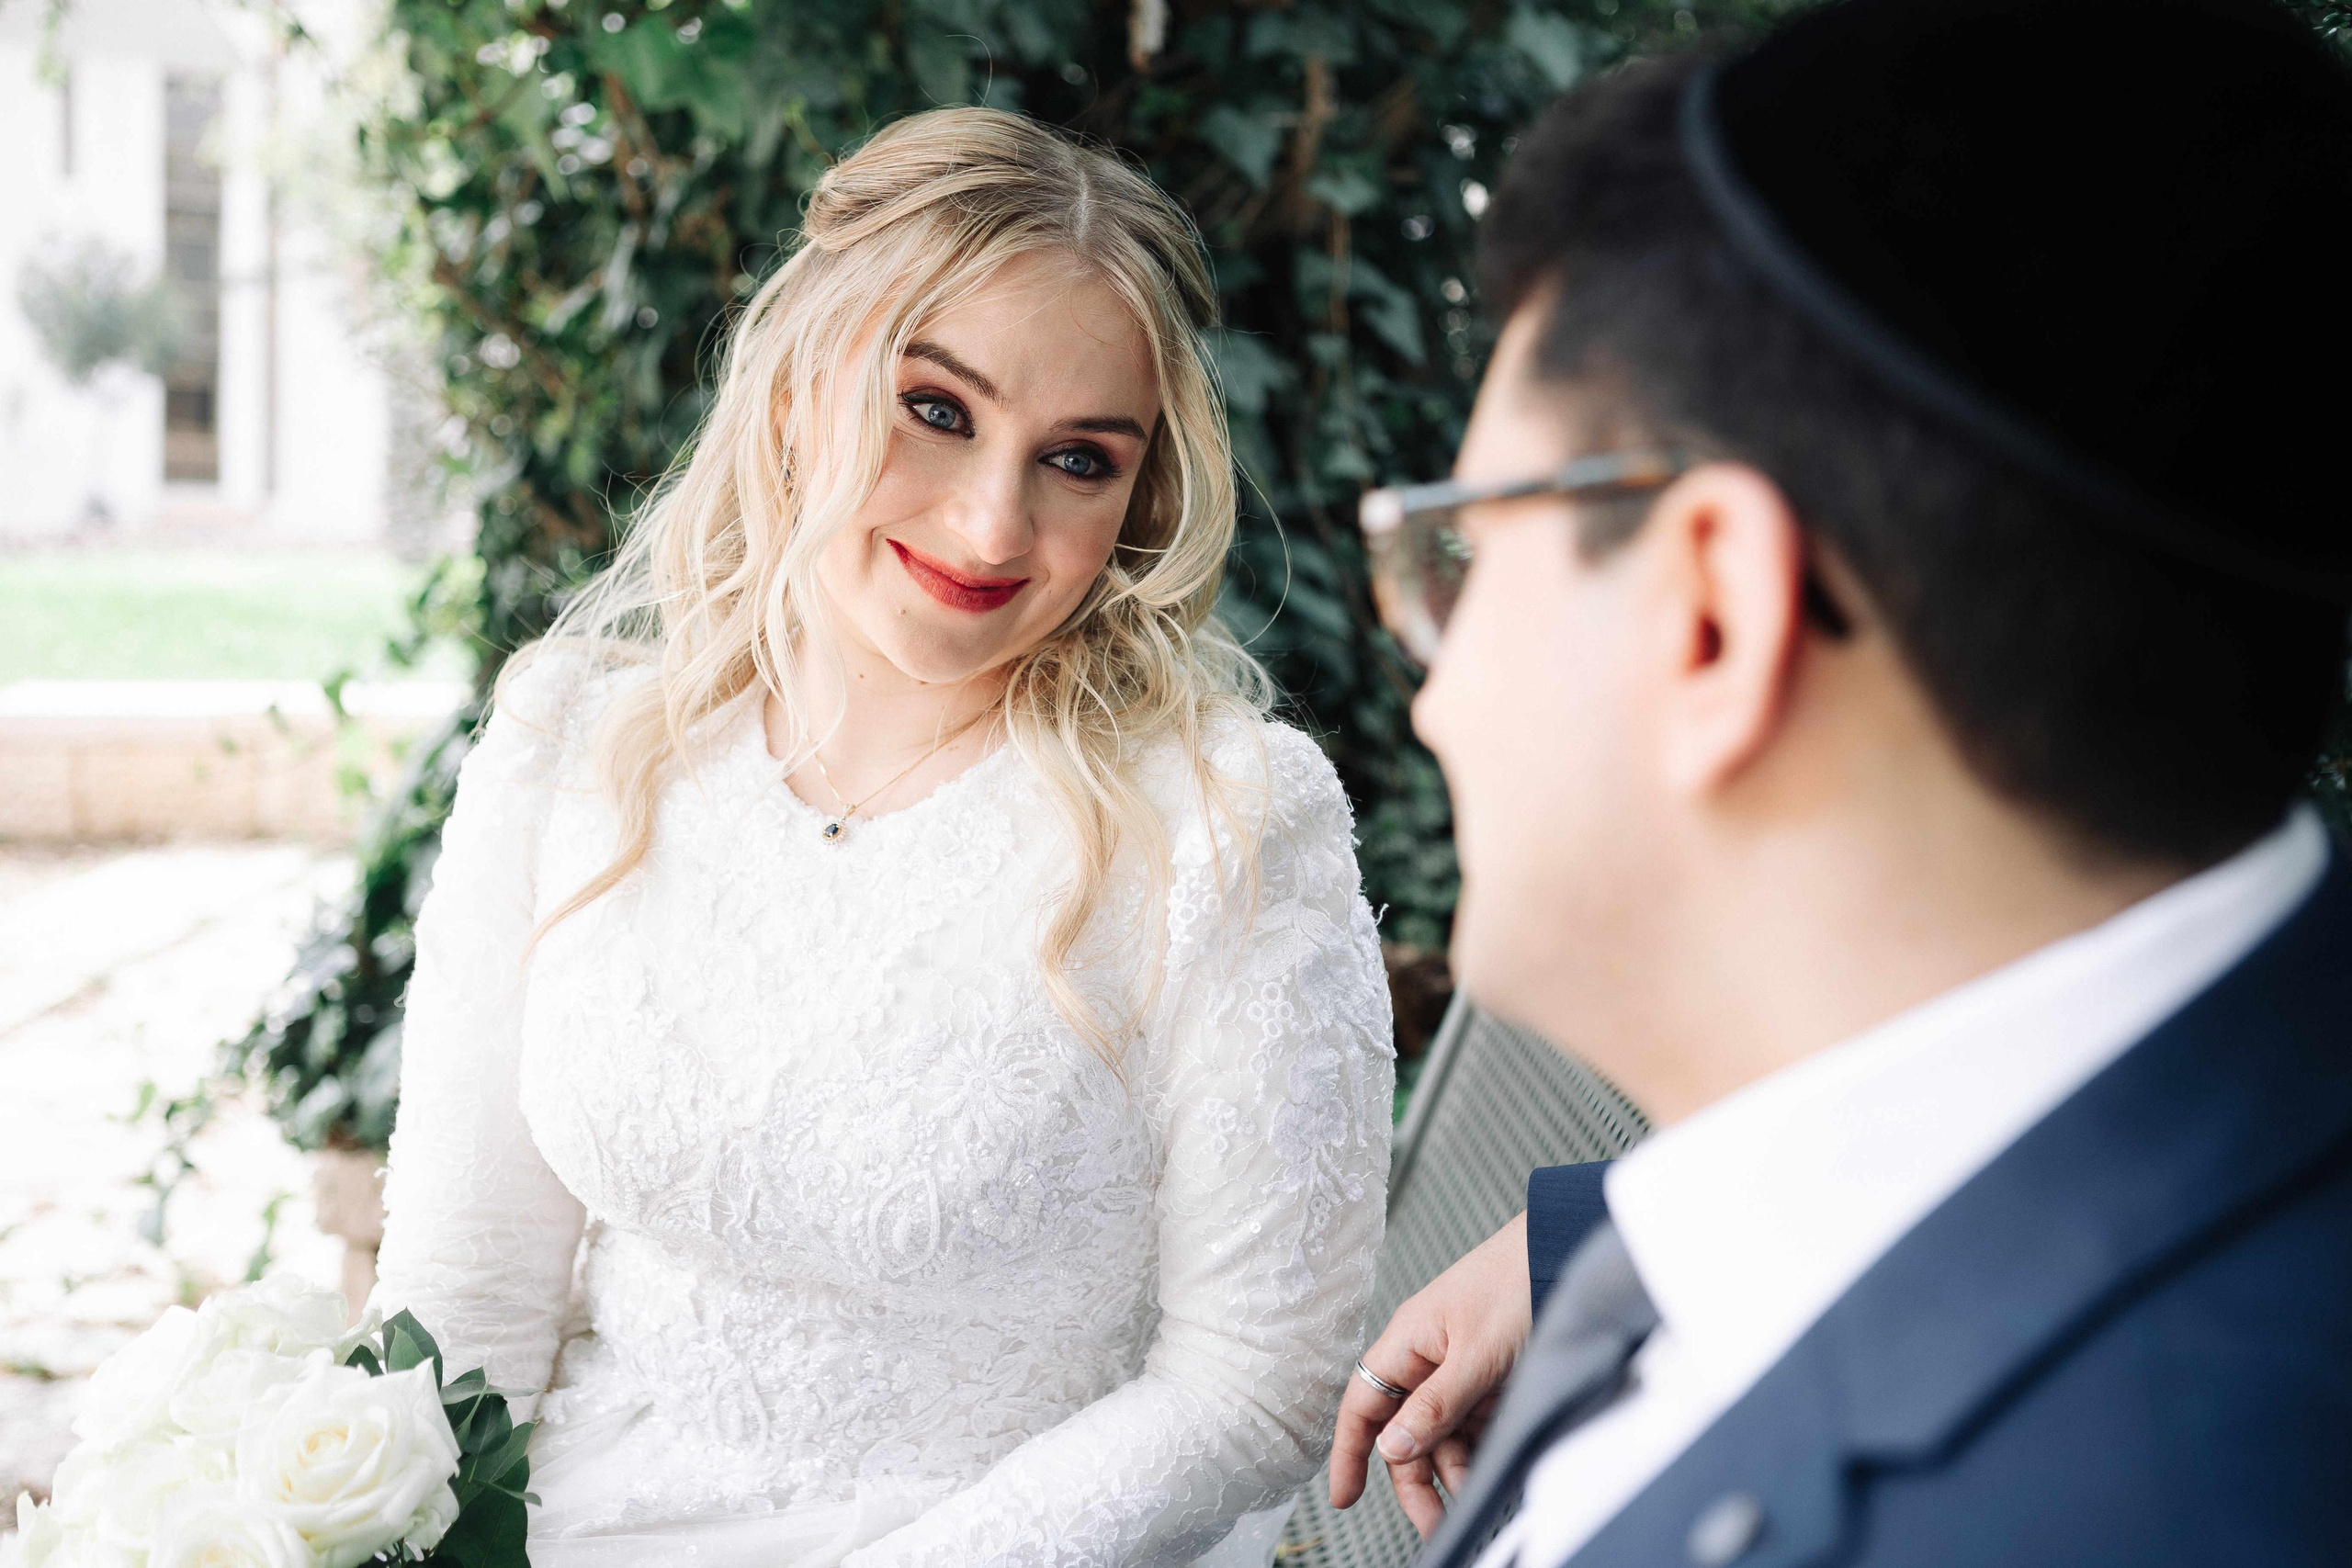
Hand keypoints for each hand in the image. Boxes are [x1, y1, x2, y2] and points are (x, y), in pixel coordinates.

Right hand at [1329, 1210, 1532, 1537]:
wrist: (1564, 1250)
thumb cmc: (1514, 1282)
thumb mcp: (1475, 1355)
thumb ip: (1434, 1406)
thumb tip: (1392, 1448)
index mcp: (1407, 1342)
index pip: (1363, 1405)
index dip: (1349, 1452)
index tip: (1344, 1497)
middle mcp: (1427, 1357)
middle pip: (1405, 1430)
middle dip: (1413, 1478)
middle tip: (1433, 1521)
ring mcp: (1460, 1368)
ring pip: (1443, 1434)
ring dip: (1453, 1469)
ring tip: (1473, 1497)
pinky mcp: (1492, 1376)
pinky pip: (1475, 1424)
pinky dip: (1480, 1451)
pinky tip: (1491, 1471)